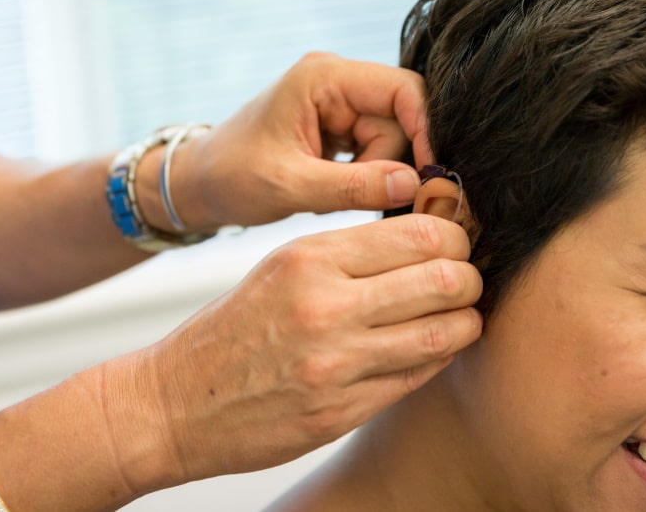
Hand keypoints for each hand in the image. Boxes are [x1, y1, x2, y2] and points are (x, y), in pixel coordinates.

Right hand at [132, 214, 481, 484]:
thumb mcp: (282, 267)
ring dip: (465, 322)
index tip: (456, 243)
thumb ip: (351, 254)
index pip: (419, 233)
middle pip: (442, 278)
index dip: (454, 236)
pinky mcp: (340, 412)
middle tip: (468, 280)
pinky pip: (416, 377)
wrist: (176, 402)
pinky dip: (437, 359)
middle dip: (470, 277)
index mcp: (310, 258)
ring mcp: (335, 364)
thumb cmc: (234, 328)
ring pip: (442, 332)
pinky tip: (436, 348)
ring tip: (463, 316)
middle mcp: (326, 306)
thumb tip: (428, 240)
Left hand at [173, 52, 432, 229]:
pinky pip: (377, 149)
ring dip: (374, 175)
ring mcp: (340, 103)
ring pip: (393, 139)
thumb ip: (353, 186)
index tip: (429, 177)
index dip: (426, 130)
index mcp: (324, 77)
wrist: (200, 184)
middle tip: (355, 198)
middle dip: (390, 163)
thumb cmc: (232, 177)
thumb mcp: (290, 186)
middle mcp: (338, 81)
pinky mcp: (340, 125)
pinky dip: (365, 176)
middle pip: (402, 119)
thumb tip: (413, 186)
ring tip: (330, 196)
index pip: (403, 90)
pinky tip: (333, 191)